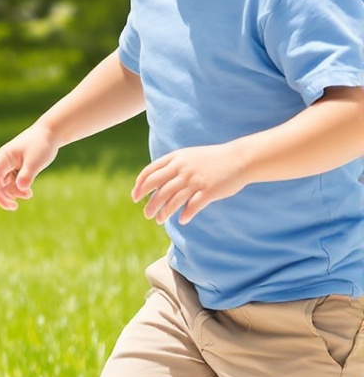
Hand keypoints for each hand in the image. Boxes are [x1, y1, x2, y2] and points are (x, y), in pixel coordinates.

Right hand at [0, 124, 58, 209]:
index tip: (10, 205)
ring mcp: (6, 166)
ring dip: (13, 193)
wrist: (49, 134)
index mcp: (1, 159)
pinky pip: (10, 182)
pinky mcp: (13, 168)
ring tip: (29, 195)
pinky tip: (28, 191)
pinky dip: (18, 189)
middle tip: (15, 207)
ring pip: (3, 185)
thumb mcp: (36, 161)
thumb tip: (20, 188)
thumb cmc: (41, 145)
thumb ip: (27, 175)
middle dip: (5, 196)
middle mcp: (0, 163)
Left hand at [132, 142, 249, 223]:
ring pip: (173, 200)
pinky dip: (185, 215)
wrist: (240, 158)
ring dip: (164, 213)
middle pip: (159, 190)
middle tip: (147, 214)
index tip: (135, 197)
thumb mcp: (188, 156)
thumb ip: (171, 165)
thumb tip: (153, 180)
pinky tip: (181, 220)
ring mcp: (195, 180)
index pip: (150, 173)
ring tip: (159, 220)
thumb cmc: (211, 159)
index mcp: (175, 159)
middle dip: (150, 204)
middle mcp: (183, 170)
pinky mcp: (209, 191)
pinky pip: (192, 206)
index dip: (140, 186)